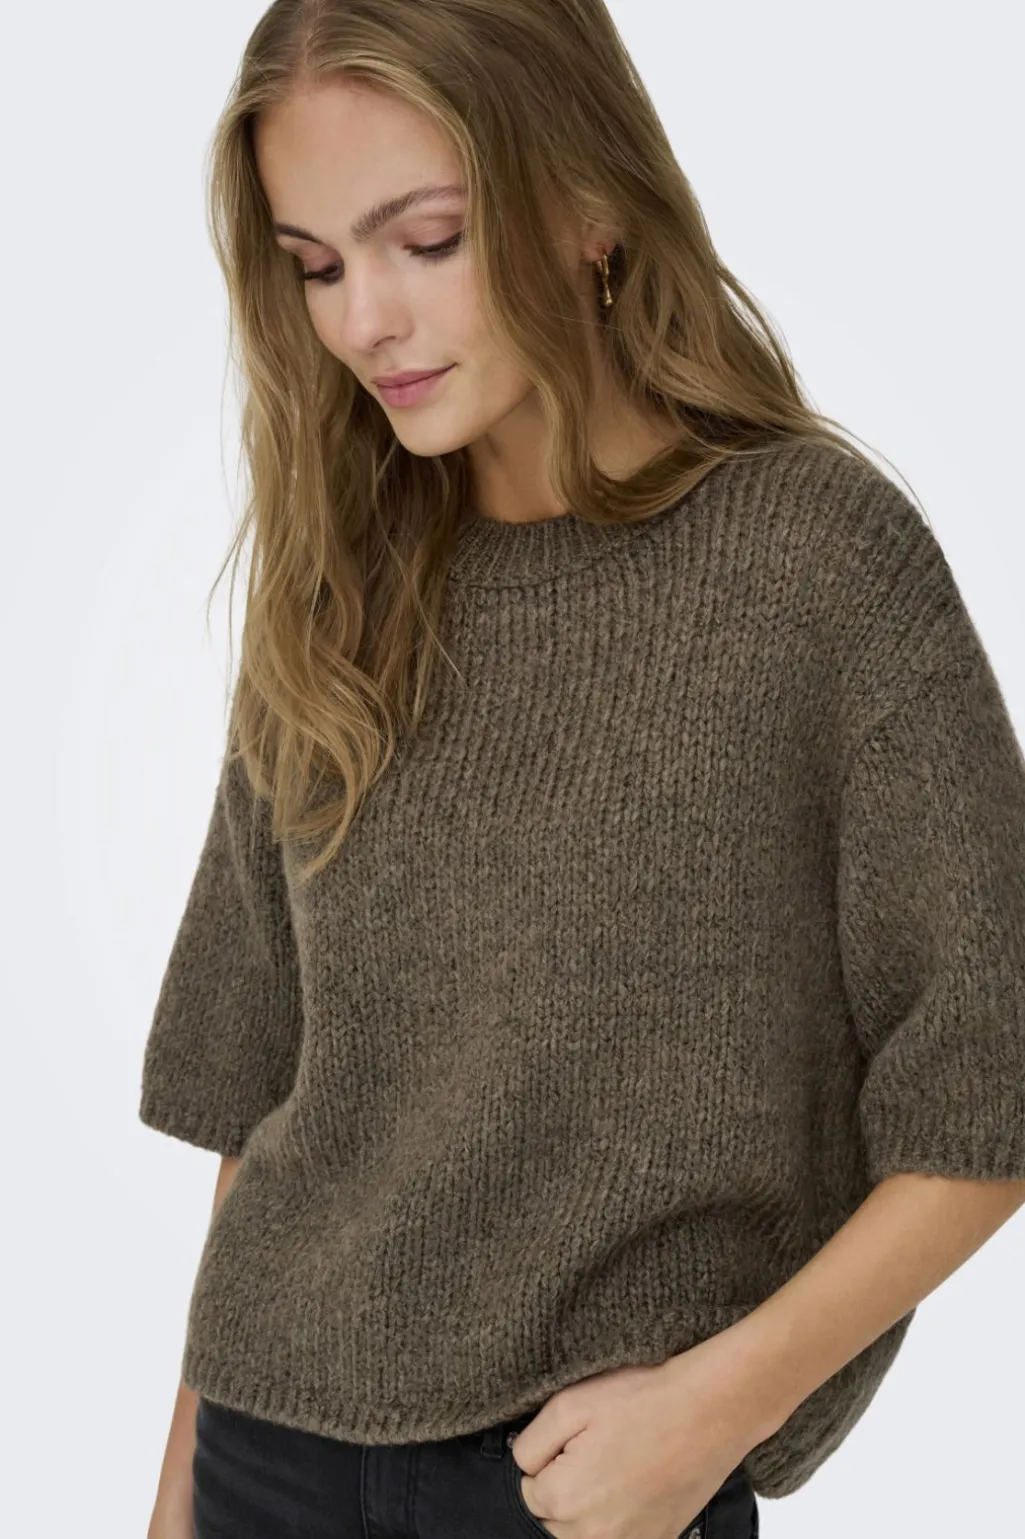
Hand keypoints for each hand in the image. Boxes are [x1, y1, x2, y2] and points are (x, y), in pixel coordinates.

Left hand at [510, 1336, 763, 1538]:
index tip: (577, 1438)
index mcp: (564, 1499)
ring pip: (584, 1532)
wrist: (710, 1409)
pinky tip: (638, 1484)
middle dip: (566, 1485)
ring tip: (619, 1463)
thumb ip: (530, 1444)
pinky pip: (619, 1536)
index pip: (529, 1490)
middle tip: (599, 1447)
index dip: (550, 1458)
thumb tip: (524, 1467)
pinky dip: (621, 1516)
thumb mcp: (568, 1404)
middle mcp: (592, 1535)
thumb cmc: (641, 1400)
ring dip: (591, 1506)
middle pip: (555, 1517)